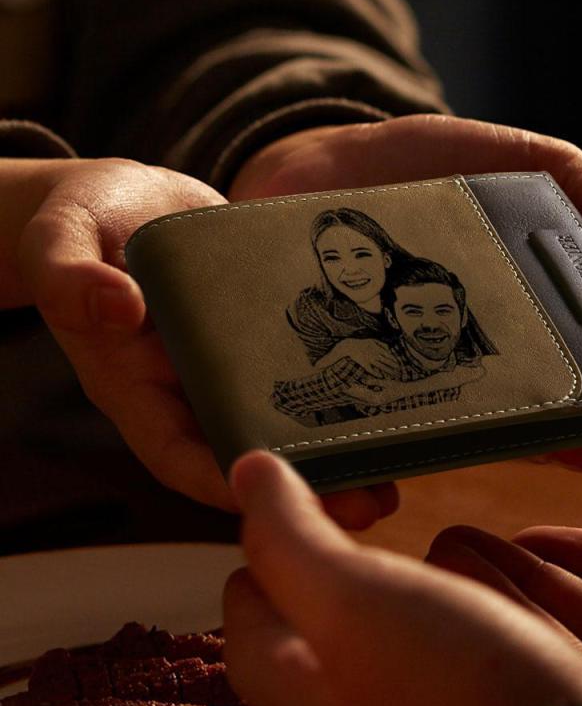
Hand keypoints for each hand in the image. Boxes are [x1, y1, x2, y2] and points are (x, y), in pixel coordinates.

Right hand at [10, 157, 392, 526]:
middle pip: (249, 457)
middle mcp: (191, 395)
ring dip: (339, 455)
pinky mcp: (265, 345)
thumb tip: (115, 306)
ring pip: (286, 426)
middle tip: (370, 504)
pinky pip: (303, 376)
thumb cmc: (81, 224)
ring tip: (396, 475)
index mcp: (138, 391)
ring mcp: (233, 373)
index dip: (228, 485)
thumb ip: (71, 277)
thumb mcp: (60, 243)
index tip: (282, 500)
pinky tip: (393, 401)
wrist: (131, 202)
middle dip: (308, 488)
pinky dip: (344, 395)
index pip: (181, 456)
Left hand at [223, 451, 581, 705]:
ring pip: (440, 619)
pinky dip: (523, 585)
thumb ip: (288, 537)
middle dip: (361, 563)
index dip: (266, 553)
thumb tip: (245, 472)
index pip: (252, 615)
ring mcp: (455, 701)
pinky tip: (535, 556)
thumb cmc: (450, 687)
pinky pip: (517, 622)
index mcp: (309, 692)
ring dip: (452, 574)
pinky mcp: (526, 690)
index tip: (294, 504)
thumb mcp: (349, 600)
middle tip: (369, 512)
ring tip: (457, 537)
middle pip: (350, 618)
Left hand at [228, 114, 581, 474]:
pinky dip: (358, 470)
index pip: (578, 379)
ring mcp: (400, 382)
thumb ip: (571, 184)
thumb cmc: (417, 166)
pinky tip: (369, 485)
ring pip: (439, 447)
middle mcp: (463, 367)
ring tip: (511, 476)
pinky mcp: (338, 383)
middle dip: (572, 444)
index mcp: (510, 325)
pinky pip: (350, 437)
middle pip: (525, 425)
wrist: (313, 168)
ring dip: (471, 470)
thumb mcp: (502, 159)